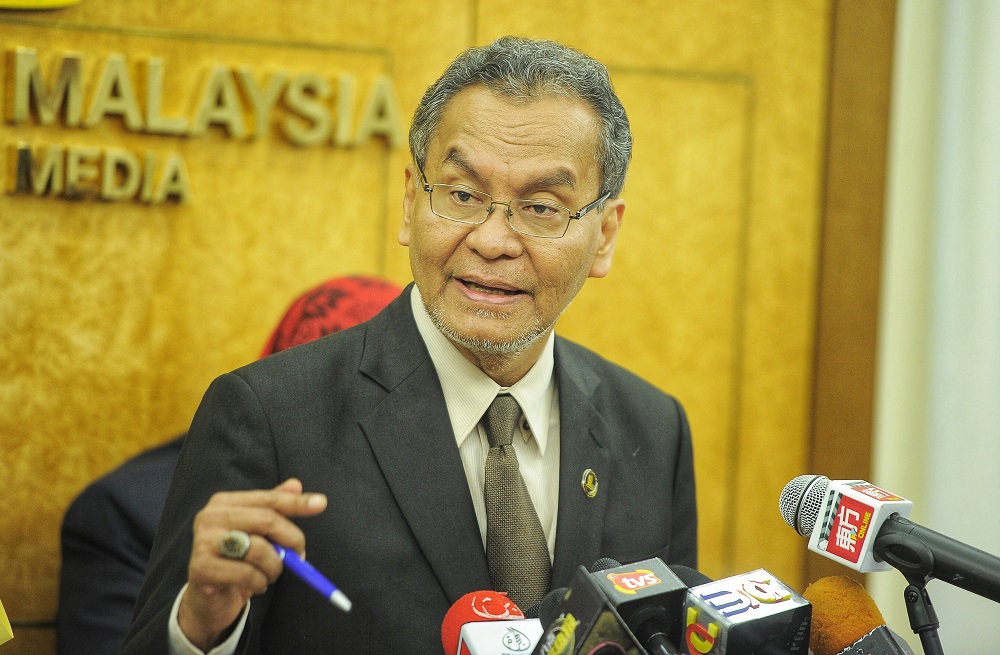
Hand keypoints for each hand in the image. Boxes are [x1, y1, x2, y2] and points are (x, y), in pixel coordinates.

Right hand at [177, 478, 326, 650]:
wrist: (207, 597)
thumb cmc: (235, 559)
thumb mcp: (255, 531)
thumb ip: (272, 508)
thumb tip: (296, 485)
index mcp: (224, 502)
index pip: (268, 499)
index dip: (296, 502)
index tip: (321, 503)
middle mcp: (210, 517)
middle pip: (267, 520)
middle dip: (292, 539)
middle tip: (300, 557)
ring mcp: (203, 542)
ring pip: (259, 549)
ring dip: (275, 567)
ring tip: (271, 574)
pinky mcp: (202, 568)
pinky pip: (248, 574)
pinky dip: (260, 582)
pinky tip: (257, 585)